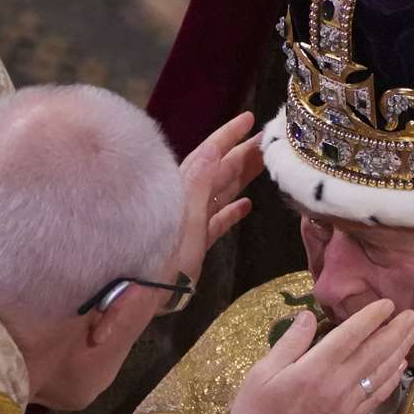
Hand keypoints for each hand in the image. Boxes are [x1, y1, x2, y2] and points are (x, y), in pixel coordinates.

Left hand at [173, 112, 262, 283]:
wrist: (144, 293)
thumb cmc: (165, 255)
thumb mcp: (186, 216)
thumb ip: (199, 182)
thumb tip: (213, 149)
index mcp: (185, 189)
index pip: (210, 154)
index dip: (229, 135)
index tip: (249, 119)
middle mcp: (188, 200)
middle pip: (220, 170)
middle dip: (243, 153)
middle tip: (269, 140)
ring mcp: (192, 221)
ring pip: (221, 191)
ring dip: (242, 176)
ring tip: (264, 164)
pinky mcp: (195, 243)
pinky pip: (217, 221)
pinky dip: (232, 211)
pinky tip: (246, 205)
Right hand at [218, 300, 413, 413]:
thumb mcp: (261, 373)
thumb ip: (289, 344)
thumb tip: (309, 316)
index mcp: (315, 368)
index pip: (351, 335)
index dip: (371, 317)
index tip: (387, 303)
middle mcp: (338, 384)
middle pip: (374, 351)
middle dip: (395, 330)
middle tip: (412, 314)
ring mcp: (347, 404)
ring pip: (381, 372)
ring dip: (399, 350)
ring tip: (412, 333)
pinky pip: (378, 395)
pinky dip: (392, 378)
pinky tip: (399, 366)